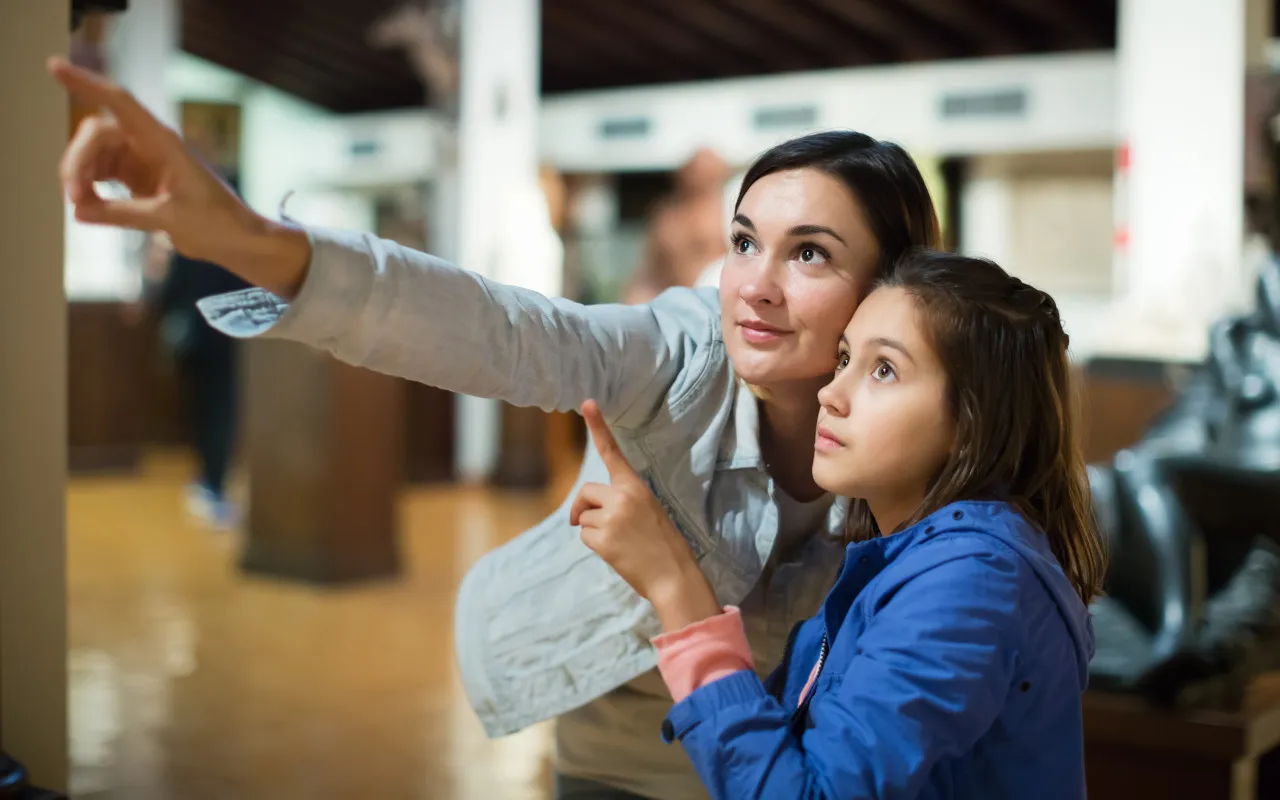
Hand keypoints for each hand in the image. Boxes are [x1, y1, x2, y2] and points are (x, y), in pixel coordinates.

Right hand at [48, 58, 309, 296]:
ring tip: (83, 207)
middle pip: (96, 134)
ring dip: (81, 177)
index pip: (119, 101)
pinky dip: (91, 189)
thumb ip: (124, 214)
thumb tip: (80, 211)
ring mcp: (142, 161)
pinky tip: (90, 208)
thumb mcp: (170, 217)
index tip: (54, 68)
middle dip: (78, 161)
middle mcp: (150, 145)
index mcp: (163, 141)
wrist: (238, 240)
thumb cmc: (217, 223)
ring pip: (95, 156)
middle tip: (74, 197)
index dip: (86, 83)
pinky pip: (102, 175)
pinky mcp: (139, 181)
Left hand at [571, 400, 721, 630]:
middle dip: (583, 506)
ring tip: (620, 542)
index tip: (586, 403)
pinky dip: (594, 544)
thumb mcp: (650, 511)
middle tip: (594, 524)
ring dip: (593, 529)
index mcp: (636, 487)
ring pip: (583, 517)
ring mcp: (610, 517)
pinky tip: (615, 552)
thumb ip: (624, 501)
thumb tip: (589, 508)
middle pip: (586, 491)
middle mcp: (621, 497)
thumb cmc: (664, 546)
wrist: (673, 576)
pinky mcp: (601, 538)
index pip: (613, 453)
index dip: (598, 426)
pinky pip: (584, 535)